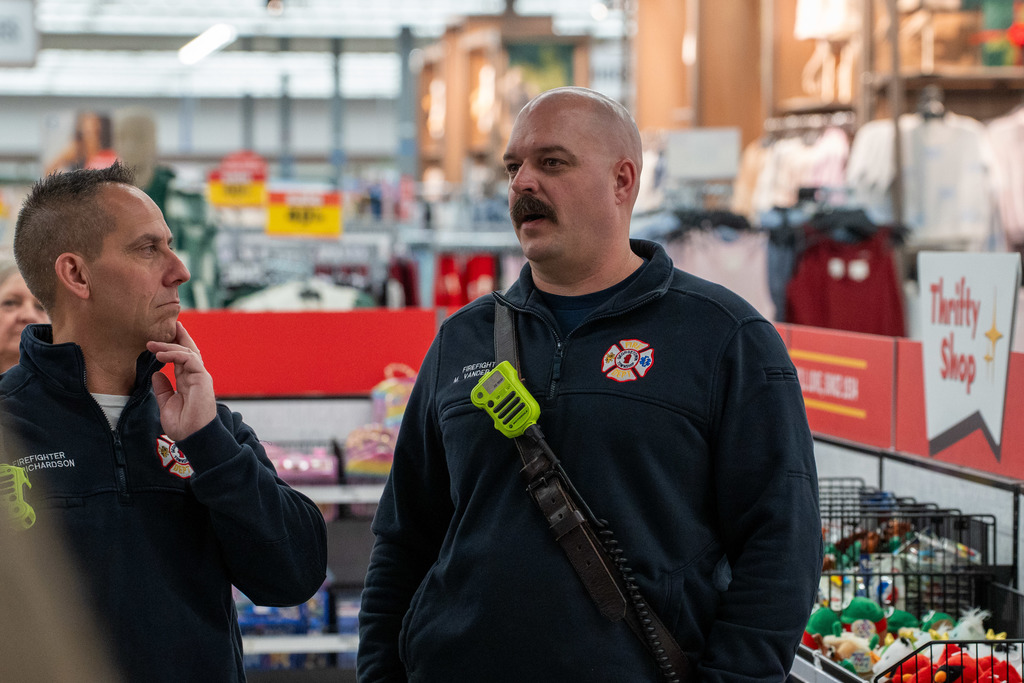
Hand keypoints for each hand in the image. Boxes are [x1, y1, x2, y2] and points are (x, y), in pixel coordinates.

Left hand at [147, 322, 216, 441]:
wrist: (194, 437)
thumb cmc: (183, 425)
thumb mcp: (166, 404)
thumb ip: (162, 389)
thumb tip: (156, 373)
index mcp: (188, 381)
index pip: (182, 358)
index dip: (173, 346)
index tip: (161, 337)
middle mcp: (196, 376)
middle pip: (189, 349)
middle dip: (179, 336)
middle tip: (169, 324)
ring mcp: (200, 376)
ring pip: (187, 352)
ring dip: (169, 345)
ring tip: (151, 344)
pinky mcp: (202, 378)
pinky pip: (189, 359)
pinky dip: (175, 354)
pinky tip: (160, 354)